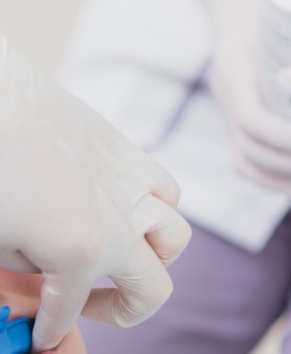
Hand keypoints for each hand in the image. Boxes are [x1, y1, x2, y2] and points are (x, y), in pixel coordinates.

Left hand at [0, 0, 190, 350]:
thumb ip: (30, 272)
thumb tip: (49, 269)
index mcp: (81, 257)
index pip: (69, 311)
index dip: (50, 332)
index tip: (38, 341)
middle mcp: (120, 226)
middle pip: (154, 288)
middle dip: (123, 313)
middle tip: (90, 307)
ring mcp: (131, 186)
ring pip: (174, 237)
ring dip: (151, 261)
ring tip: (117, 259)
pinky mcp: (127, 153)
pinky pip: (164, 190)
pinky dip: (154, 211)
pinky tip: (122, 211)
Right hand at [205, 0, 290, 192]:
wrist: (241, 21)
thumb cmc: (269, 19)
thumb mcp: (280, 27)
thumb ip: (286, 62)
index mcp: (232, 70)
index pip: (251, 119)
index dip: (281, 136)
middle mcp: (225, 97)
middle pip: (249, 146)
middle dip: (287, 161)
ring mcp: (226, 115)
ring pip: (246, 159)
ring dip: (281, 175)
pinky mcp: (234, 129)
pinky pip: (247, 163)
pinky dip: (271, 178)